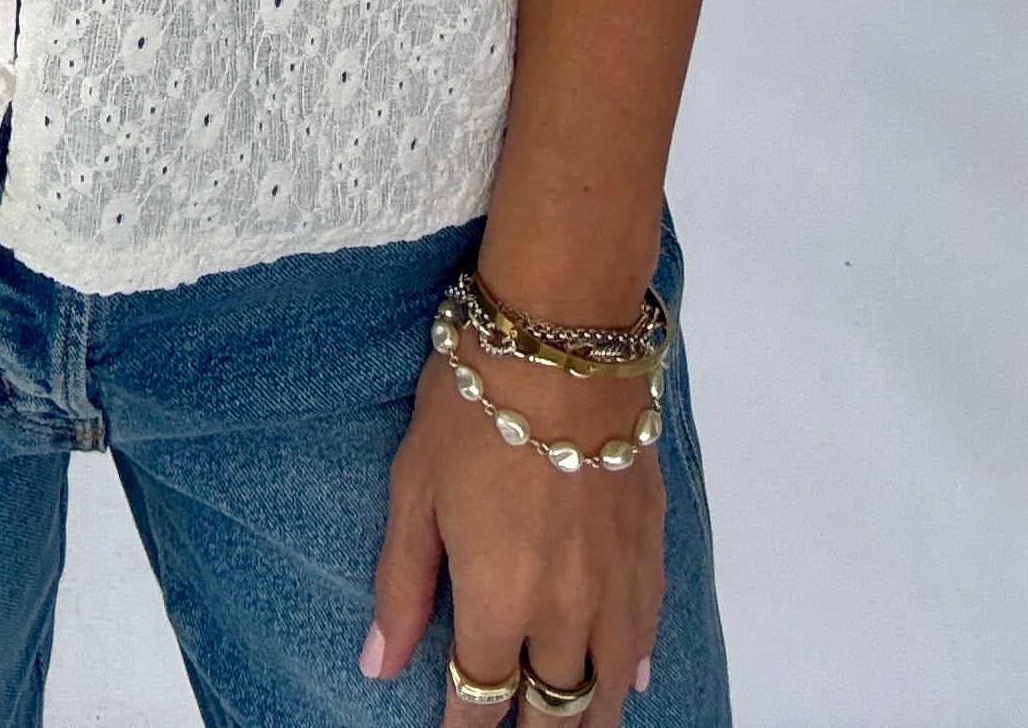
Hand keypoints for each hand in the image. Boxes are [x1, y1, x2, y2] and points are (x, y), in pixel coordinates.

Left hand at [366, 333, 663, 720]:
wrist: (563, 338)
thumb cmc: (474, 402)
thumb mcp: (414, 489)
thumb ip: (402, 585)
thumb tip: (378, 665)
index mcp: (499, 600)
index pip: (481, 699)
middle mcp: (564, 609)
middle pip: (553, 707)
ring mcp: (615, 582)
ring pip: (609, 685)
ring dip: (588, 715)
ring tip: (573, 726)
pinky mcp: (649, 547)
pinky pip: (647, 632)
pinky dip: (634, 666)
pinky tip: (629, 679)